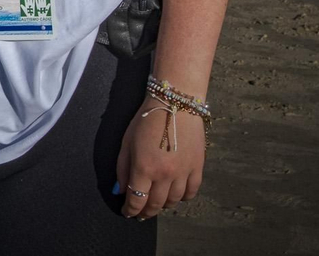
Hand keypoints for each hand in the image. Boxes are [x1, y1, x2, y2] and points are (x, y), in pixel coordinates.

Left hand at [116, 97, 205, 218]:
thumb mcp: (126, 143)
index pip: (136, 200)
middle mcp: (165, 175)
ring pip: (174, 201)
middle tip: (141, 213)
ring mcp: (183, 172)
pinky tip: (176, 196)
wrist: (175, 104)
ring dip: (164, 206)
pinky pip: (191, 192)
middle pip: (156, 204)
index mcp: (144, 168)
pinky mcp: (198, 168)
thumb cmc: (146, 120)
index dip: (131, 210)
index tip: (128, 212)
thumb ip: (122, 169)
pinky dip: (183, 198)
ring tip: (157, 204)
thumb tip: (120, 190)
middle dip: (146, 211)